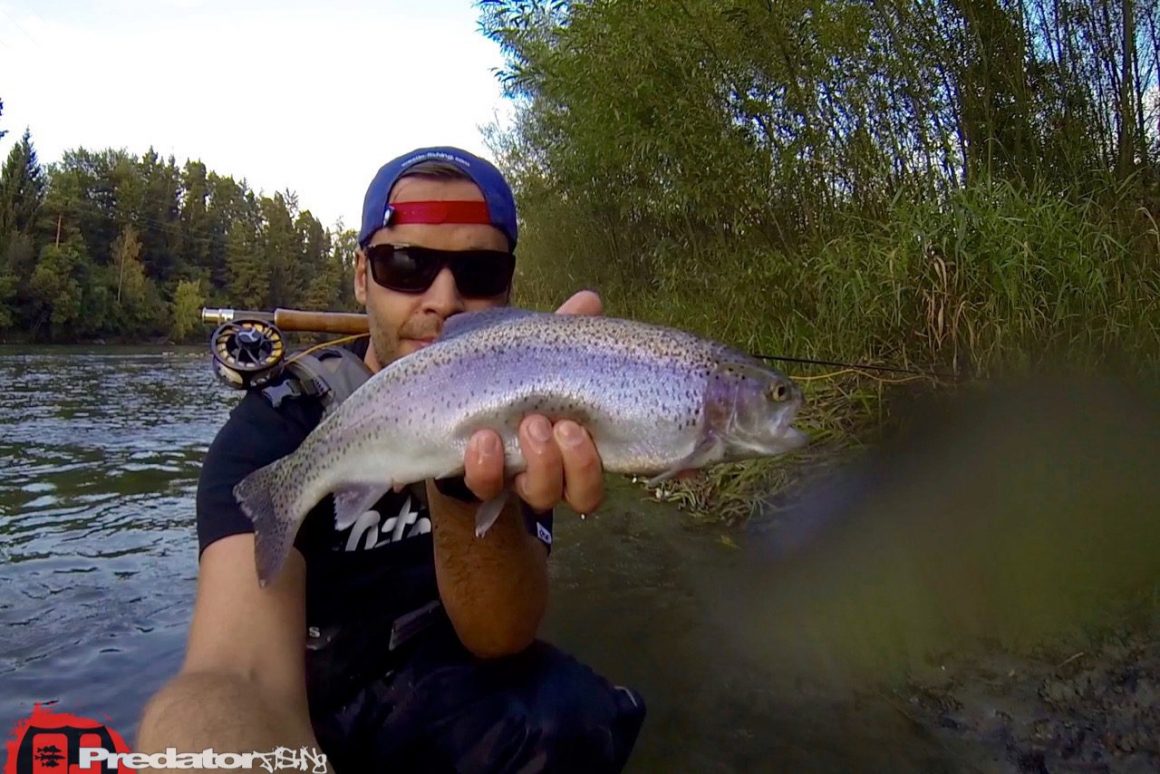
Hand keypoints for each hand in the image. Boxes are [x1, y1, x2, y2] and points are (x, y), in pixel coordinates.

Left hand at [462, 290, 605, 513]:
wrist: (454, 403)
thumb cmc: (509, 382)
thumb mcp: (536, 356)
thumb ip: (563, 333)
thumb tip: (589, 301)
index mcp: (571, 449)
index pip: (596, 476)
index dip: (592, 463)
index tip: (578, 426)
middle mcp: (550, 474)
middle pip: (579, 494)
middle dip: (573, 462)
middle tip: (556, 425)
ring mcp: (515, 480)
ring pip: (540, 495)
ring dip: (539, 464)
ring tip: (528, 425)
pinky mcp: (480, 479)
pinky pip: (486, 488)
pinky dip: (485, 467)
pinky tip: (482, 440)